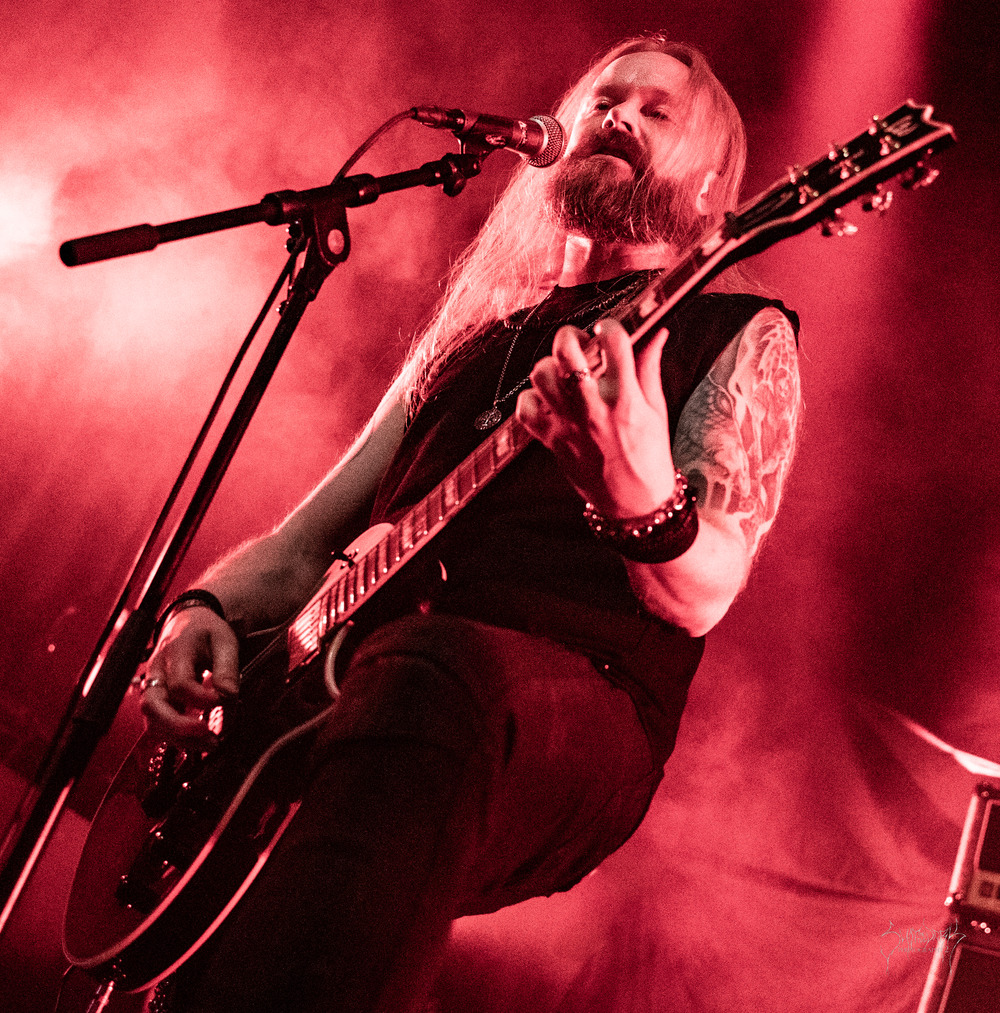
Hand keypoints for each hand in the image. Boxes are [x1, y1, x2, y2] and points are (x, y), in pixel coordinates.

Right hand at [140, 606, 239, 745]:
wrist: (187, 622)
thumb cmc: (207, 631)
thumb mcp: (224, 642)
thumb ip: (227, 671)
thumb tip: (227, 698)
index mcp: (175, 653)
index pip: (180, 683)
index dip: (202, 698)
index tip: (226, 700)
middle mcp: (157, 672)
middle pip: (153, 706)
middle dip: (179, 727)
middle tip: (209, 736)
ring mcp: (152, 687)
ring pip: (152, 720)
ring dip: (178, 738)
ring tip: (209, 744)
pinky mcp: (156, 699)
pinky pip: (158, 723)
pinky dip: (176, 737)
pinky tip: (200, 741)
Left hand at [515, 317, 675, 515]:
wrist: (633, 503)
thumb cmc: (648, 457)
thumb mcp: (656, 409)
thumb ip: (649, 367)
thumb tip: (657, 332)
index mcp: (626, 398)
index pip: (613, 340)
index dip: (610, 327)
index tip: (609, 330)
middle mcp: (594, 408)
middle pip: (566, 351)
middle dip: (571, 337)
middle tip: (578, 344)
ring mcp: (568, 424)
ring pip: (541, 375)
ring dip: (550, 366)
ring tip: (563, 373)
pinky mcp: (550, 440)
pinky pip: (525, 408)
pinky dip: (531, 399)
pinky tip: (549, 400)